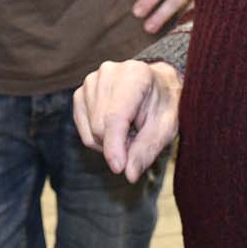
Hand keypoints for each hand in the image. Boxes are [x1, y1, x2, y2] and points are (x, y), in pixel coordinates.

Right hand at [74, 60, 182, 181]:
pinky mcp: (80, 93)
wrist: (157, 84)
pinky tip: (116, 129)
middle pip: (100, 127)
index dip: (115, 146)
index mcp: (134, 75)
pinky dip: (100, 139)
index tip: (119, 169)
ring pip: (91, 131)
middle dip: (119, 145)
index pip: (115, 116)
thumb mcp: (166, 127)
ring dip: (111, 142)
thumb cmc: (164, 104)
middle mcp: (108, 73)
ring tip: (131, 131)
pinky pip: (84, 131)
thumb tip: (129, 174)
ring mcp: (90, 82)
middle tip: (138, 140)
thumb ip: (147, 149)